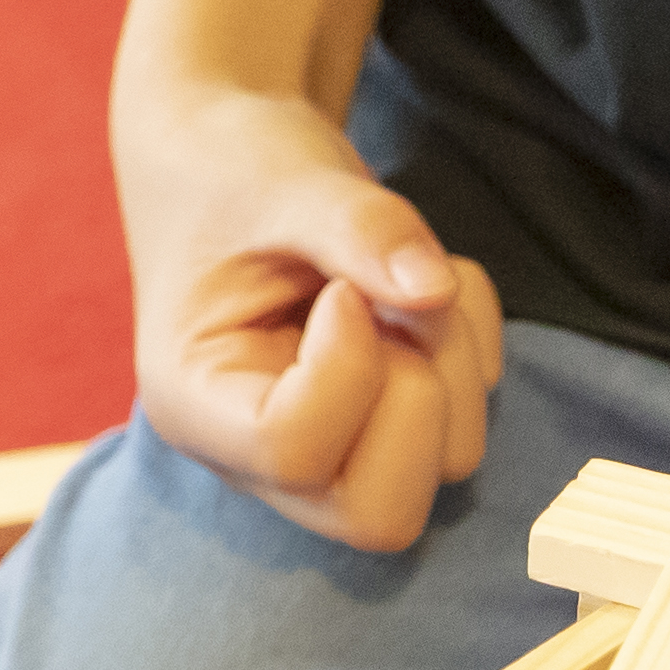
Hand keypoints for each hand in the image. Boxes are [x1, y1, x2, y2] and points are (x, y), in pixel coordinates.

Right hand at [120, 80, 501, 557]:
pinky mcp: (385, 427)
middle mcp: (258, 456)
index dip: (347, 368)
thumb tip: (437, 291)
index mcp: (196, 405)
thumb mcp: (283, 180)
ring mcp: (329, 449)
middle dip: (415, 396)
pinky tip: (408, 281)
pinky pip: (473, 412)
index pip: (293, 452)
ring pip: (446, 464)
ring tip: (393, 274)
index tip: (342, 289)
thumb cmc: (233, 169)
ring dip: (450, 354)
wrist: (234, 153)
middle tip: (381, 304)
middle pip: (379, 516)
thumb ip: (359, 228)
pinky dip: (470, 336)